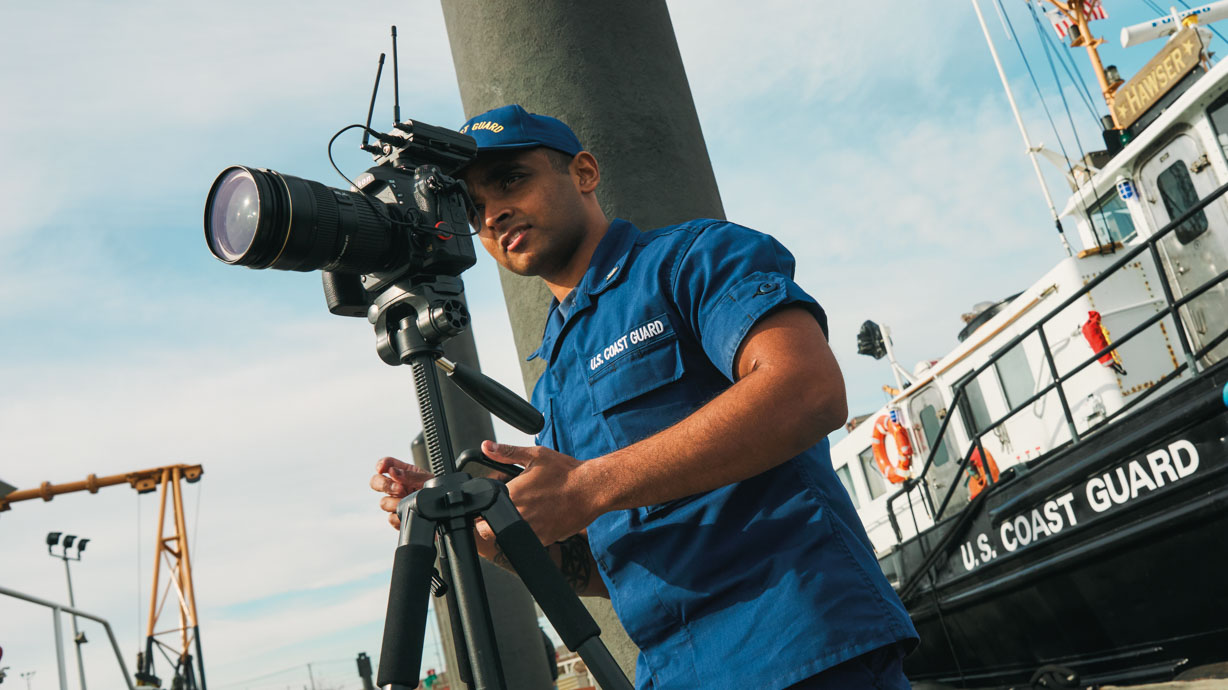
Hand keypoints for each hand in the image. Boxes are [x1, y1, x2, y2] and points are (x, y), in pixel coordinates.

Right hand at [370, 456, 434, 528]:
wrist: (444, 512)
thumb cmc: (438, 491)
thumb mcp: (427, 479)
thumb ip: (410, 475)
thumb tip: (392, 471)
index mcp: (404, 473)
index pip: (387, 464)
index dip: (381, 464)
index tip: (382, 468)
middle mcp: (397, 486)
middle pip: (376, 482)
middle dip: (384, 485)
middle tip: (399, 489)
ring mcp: (396, 502)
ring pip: (383, 502)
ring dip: (394, 502)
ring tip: (407, 501)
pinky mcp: (398, 517)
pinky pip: (391, 518)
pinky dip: (399, 516)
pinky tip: (408, 513)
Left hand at [482, 440, 600, 544]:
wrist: (591, 489)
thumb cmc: (566, 472)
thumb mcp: (536, 455)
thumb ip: (507, 452)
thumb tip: (486, 446)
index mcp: (512, 493)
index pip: (484, 509)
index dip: (485, 507)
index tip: (493, 503)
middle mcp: (518, 514)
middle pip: (490, 528)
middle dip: (493, 520)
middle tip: (508, 509)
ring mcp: (531, 529)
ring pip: (508, 536)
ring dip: (511, 527)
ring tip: (527, 513)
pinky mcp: (544, 539)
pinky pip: (528, 540)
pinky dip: (529, 533)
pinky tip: (540, 520)